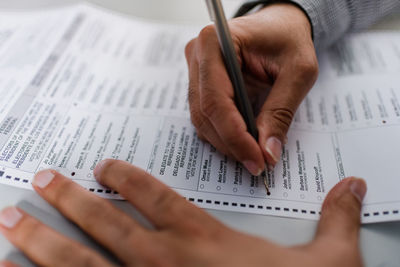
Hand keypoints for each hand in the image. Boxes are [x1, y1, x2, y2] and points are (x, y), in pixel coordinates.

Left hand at [0, 160, 365, 266]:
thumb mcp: (330, 262)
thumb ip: (337, 218)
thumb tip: (355, 184)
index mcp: (205, 243)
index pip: (157, 195)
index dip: (127, 176)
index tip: (103, 165)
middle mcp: (166, 265)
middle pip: (106, 225)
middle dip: (68, 202)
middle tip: (38, 181)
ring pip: (80, 266)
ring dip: (41, 245)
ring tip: (9, 226)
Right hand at [185, 3, 317, 174]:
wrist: (280, 25)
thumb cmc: (289, 39)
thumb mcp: (298, 71)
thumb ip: (281, 112)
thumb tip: (268, 152)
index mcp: (216, 42)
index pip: (216, 100)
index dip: (235, 136)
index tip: (256, 161)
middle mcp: (197, 54)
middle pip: (205, 113)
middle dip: (231, 143)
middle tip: (258, 163)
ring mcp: (195, 69)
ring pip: (202, 118)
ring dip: (226, 141)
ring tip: (253, 153)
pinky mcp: (200, 82)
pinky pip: (206, 115)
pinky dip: (223, 132)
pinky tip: (243, 139)